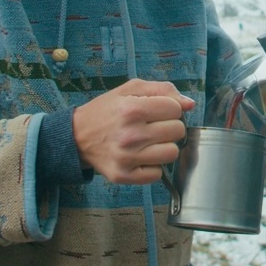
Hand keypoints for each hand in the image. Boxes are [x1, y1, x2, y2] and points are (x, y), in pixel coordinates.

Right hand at [72, 79, 194, 184]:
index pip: (175, 109)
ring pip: (172, 154)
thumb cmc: (106, 110)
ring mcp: (127, 158)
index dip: (169, 108)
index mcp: (133, 109)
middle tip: (152, 126)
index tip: (157, 111)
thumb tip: (190, 104)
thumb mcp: (130, 89)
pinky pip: (157, 174)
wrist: (76, 136)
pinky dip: (152, 166)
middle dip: (169, 126)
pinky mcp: (124, 176)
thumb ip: (162, 90)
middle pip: (177, 131)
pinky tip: (140, 157)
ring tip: (149, 142)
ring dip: (164, 147)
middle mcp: (131, 135)